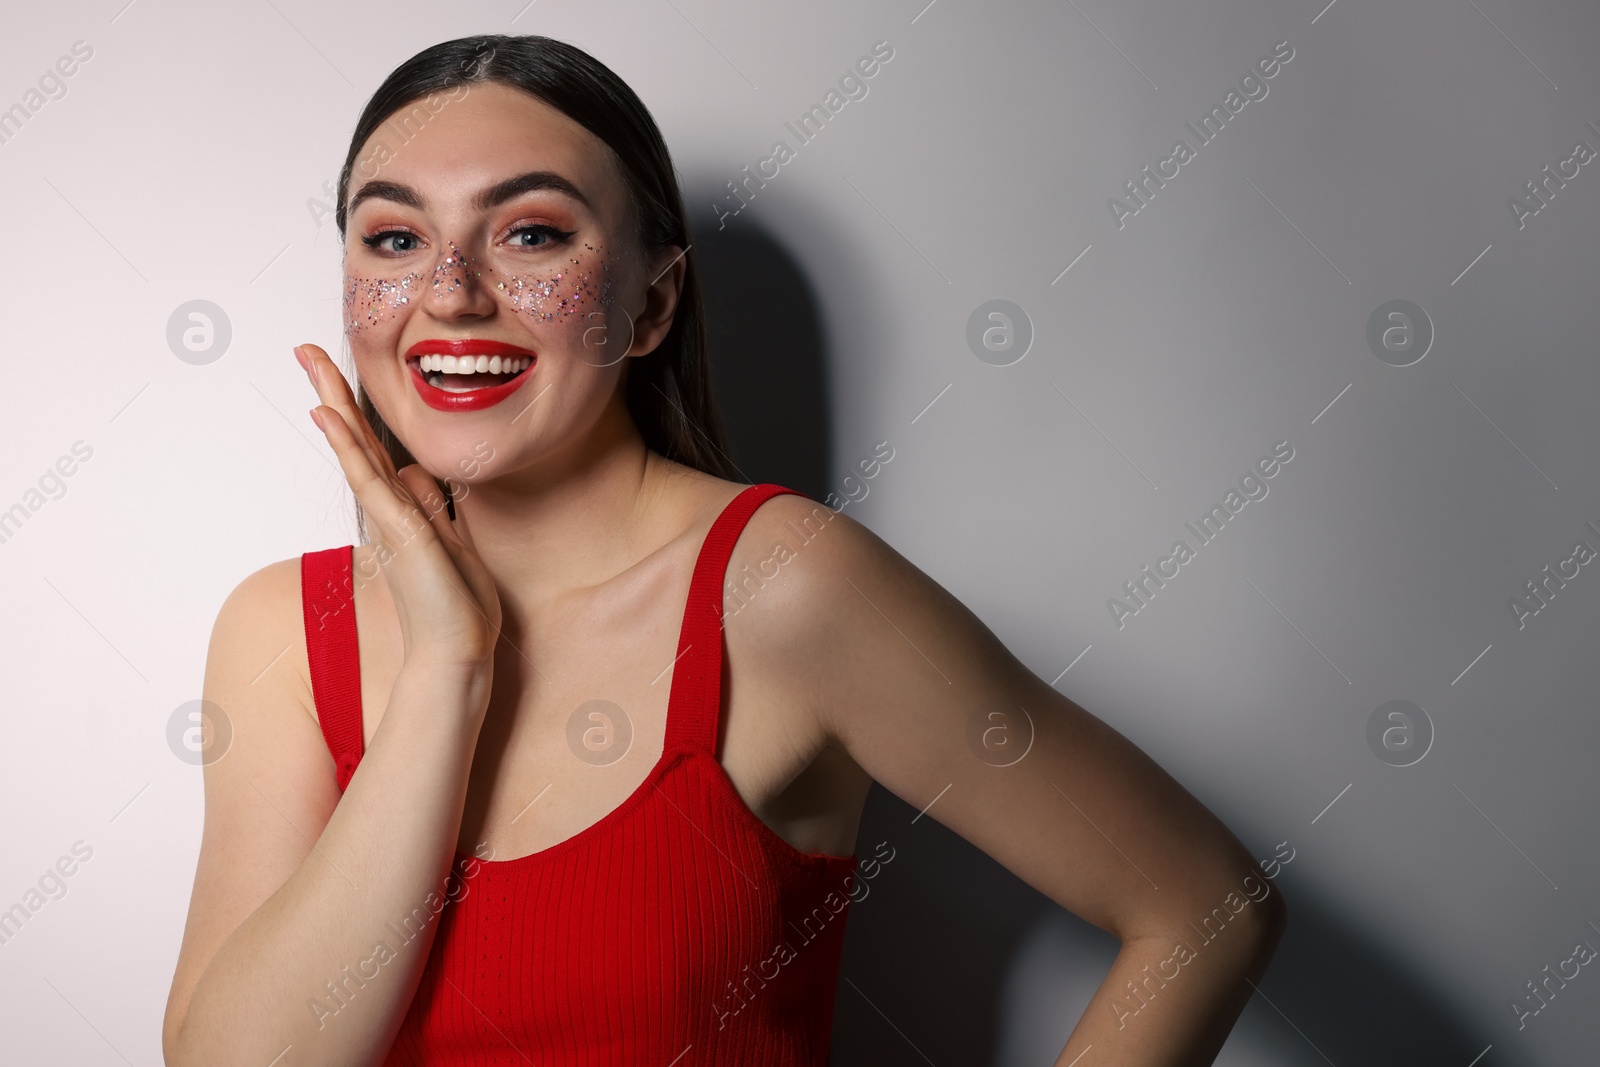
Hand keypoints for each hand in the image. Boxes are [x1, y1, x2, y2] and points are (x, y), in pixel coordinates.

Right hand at [298, 343, 503, 676]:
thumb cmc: (457, 608)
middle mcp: (388, 509)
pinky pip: (367, 480)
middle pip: (356, 440)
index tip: (334, 377)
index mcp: (403, 509)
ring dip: (333, 403)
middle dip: (332, 393)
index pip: (374, 449)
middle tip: (305, 349)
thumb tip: (418, 474)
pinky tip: (328, 417)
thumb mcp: (453, 543)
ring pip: (355, 450)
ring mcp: (389, 519)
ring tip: (309, 362)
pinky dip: (347, 446)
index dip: (355, 413)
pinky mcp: (398, 531)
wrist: (457, 654)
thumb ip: (435, 508)